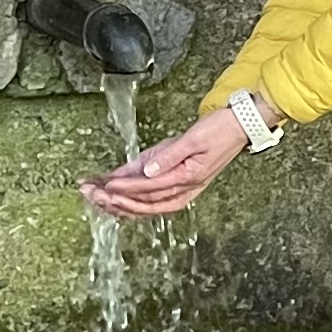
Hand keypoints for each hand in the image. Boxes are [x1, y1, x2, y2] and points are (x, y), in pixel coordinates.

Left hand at [85, 111, 253, 218]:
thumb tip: (147, 171)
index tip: (106, 187)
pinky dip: (131, 198)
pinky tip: (113, 197)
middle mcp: (184, 188)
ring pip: (145, 205)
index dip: (126, 189)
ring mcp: (181, 187)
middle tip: (91, 195)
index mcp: (188, 178)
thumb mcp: (194, 139)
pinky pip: (151, 197)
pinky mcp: (178, 182)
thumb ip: (169, 156)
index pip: (149, 188)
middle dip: (115, 201)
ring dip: (119, 203)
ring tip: (95, 198)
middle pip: (144, 203)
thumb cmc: (220, 131)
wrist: (240, 126)